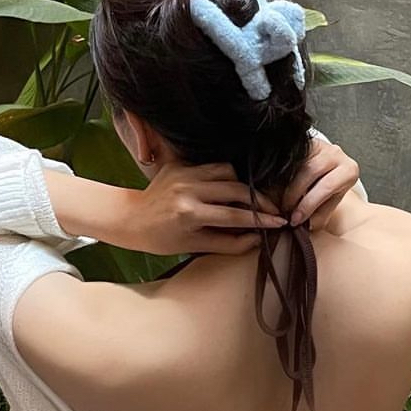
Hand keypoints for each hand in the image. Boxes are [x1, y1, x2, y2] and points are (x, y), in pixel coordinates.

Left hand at [128, 163, 286, 256]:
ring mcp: (184, 173)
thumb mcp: (194, 246)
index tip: (279, 223)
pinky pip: (211, 165)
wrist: (131, 219)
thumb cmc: (160, 239)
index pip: (235, 215)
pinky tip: (228, 188)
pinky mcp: (180, 163)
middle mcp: (188, 189)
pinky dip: (224, 176)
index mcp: (190, 213)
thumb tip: (256, 240)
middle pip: (236, 189)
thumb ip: (228, 243)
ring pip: (227, 171)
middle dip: (259, 201)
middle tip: (273, 210)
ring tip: (249, 200)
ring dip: (242, 185)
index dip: (261, 220)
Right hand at [282, 136, 360, 230]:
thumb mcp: (329, 204)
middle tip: (284, 210)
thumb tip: (305, 226)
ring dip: (285, 183)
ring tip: (279, 200)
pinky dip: (281, 172)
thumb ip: (320, 215)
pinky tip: (275, 186)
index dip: (308, 205)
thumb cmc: (330, 190)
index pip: (327, 187)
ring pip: (298, 162)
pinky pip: (290, 156)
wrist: (330, 169)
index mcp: (348, 171)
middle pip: (310, 171)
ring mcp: (320, 144)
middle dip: (294, 194)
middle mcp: (336, 154)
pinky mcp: (305, 141)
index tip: (295, 219)